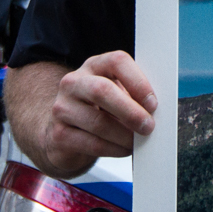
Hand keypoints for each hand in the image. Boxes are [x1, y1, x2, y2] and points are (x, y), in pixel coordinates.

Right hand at [45, 51, 156, 173]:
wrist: (64, 132)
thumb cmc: (98, 109)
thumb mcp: (115, 93)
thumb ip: (132, 94)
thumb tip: (154, 109)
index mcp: (94, 65)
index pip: (117, 61)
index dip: (138, 81)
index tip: (152, 103)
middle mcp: (74, 82)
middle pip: (102, 90)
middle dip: (130, 111)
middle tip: (148, 126)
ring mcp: (62, 107)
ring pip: (98, 122)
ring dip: (124, 135)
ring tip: (137, 142)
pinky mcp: (59, 134)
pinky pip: (92, 144)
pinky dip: (114, 149)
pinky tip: (123, 150)